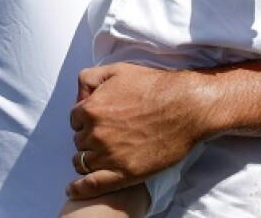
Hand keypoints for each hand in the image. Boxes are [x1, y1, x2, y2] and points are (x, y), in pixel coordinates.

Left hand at [65, 63, 209, 200]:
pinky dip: (80, 189)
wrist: (186, 107)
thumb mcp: (117, 70)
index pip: (75, 119)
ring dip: (88, 158)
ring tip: (102, 156)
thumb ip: (89, 78)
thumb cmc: (154, 86)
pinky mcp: (124, 174)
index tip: (99, 121)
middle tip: (109, 134)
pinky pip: (92, 185)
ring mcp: (109, 155)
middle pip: (79, 140)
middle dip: (89, 137)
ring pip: (83, 162)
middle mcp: (96, 133)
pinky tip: (74, 190)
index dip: (86, 119)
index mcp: (92, 108)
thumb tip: (79, 97)